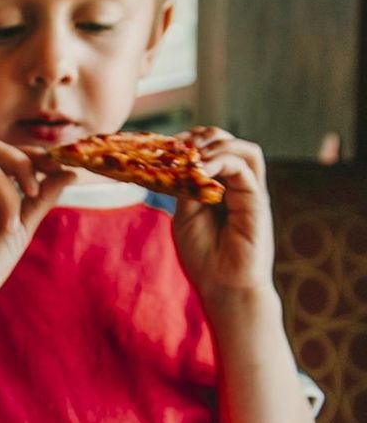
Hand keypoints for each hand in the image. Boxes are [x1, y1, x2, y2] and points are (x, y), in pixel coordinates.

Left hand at [171, 126, 275, 299]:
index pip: (211, 151)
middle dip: (204, 136)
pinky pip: (243, 169)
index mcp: (219, 188)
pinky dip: (220, 161)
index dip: (190, 142)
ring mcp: (250, 192)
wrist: (224, 286)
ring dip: (217, 145)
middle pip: (230, 143)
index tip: (166, 145)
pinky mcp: (257, 201)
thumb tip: (180, 162)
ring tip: (192, 155)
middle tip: (179, 145)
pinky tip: (199, 169)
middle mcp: (238, 186)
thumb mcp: (185, 215)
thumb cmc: (204, 255)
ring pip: (245, 150)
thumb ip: (186, 187)